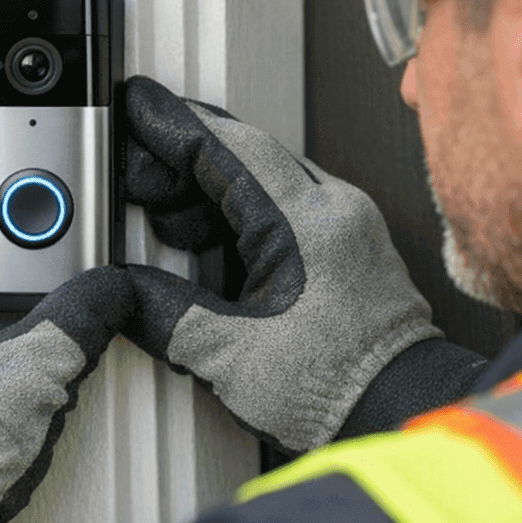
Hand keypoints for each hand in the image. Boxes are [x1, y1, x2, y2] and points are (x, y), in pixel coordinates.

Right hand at [122, 76, 438, 452]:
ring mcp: (347, 223)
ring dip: (210, 195)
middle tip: (135, 183)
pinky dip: (242, 217)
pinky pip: (287, 207)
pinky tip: (213, 251)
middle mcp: (334, 208)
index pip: (223, 146)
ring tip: (168, 230)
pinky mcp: (350, 246)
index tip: (134, 107)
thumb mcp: (227, 355)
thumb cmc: (336, 390)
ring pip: (264, 179)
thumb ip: (162, 311)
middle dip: (182, 165)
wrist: (400, 415)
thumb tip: (121, 289)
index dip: (168, 124)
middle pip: (243, 155)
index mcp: (304, 222)